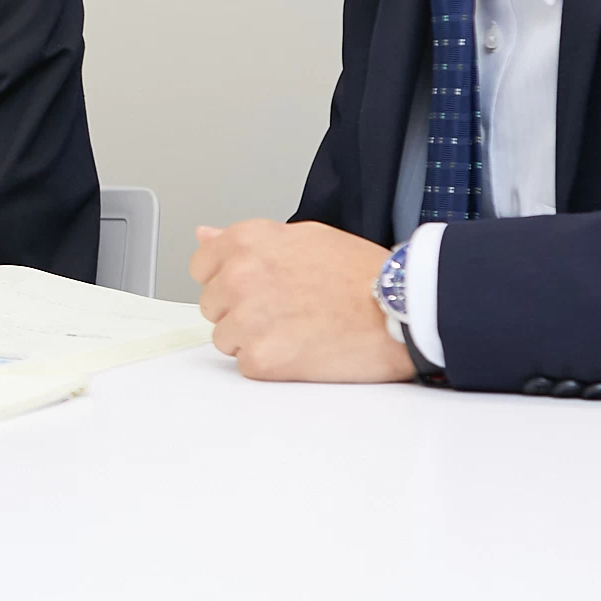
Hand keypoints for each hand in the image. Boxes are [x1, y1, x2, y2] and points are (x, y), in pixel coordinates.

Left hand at [188, 220, 413, 382]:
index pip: (201, 265)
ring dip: (254, 338)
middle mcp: (239, 277)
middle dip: (241, 309)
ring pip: (226, 337)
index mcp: (247, 242)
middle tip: (286, 308)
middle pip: (212, 305)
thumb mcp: (304, 236)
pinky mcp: (261, 359)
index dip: (226, 277)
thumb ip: (248, 239)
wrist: (399, 310)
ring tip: (297, 328)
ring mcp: (247, 319)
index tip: (250, 285)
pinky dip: (271, 363)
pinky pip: (247, 364)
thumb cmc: (361, 274)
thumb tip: (205, 236)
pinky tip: (302, 348)